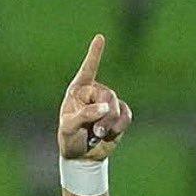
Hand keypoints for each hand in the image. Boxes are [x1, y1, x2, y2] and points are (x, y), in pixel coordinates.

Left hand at [58, 34, 131, 161]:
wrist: (83, 156)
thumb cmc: (70, 139)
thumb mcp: (69, 128)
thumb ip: (85, 115)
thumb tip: (106, 107)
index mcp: (78, 91)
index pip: (88, 70)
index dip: (95, 54)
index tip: (100, 38)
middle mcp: (94, 92)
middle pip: (108, 96)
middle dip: (104, 117)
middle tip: (95, 133)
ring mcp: (108, 102)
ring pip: (117, 107)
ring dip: (109, 125)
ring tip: (98, 136)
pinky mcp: (119, 113)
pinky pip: (126, 116)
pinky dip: (119, 128)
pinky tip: (110, 135)